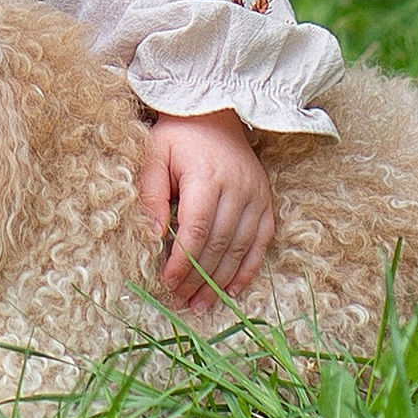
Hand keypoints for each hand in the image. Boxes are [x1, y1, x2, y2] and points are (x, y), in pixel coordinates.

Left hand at [136, 108, 274, 313]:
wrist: (215, 113)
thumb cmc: (178, 136)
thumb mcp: (155, 155)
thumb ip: (151, 194)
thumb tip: (152, 235)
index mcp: (207, 176)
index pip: (196, 229)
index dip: (183, 261)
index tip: (167, 283)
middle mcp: (238, 188)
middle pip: (219, 244)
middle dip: (199, 277)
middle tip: (181, 301)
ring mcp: (256, 195)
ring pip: (240, 248)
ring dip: (221, 280)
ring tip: (202, 304)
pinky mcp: (266, 201)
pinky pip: (262, 241)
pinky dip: (248, 268)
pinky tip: (232, 289)